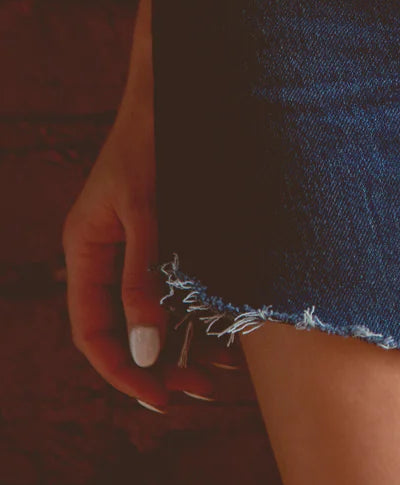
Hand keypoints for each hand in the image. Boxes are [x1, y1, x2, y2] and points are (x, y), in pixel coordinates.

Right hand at [62, 0, 243, 411]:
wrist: (185, 84)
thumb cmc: (158, 138)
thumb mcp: (147, 209)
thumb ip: (143, 277)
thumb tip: (145, 350)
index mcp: (86, 249)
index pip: (91, 331)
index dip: (121, 372)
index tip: (158, 400)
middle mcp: (110, 253)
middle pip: (126, 330)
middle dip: (159, 368)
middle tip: (200, 395)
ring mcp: (142, 244)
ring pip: (157, 314)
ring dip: (184, 346)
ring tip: (220, 376)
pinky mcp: (174, 233)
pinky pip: (181, 287)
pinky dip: (201, 313)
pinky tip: (228, 332)